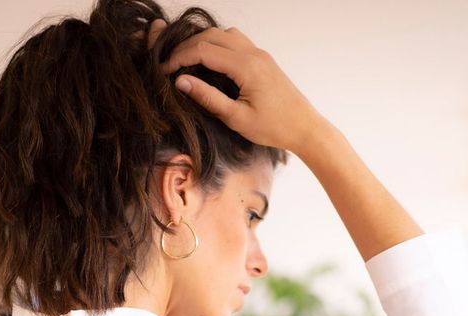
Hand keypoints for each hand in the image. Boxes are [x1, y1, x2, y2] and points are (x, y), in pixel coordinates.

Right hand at [155, 24, 324, 154]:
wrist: (304, 126)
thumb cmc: (273, 127)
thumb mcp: (236, 118)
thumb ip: (208, 98)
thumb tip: (181, 82)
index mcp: (245, 66)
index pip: (203, 50)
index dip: (179, 58)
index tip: (163, 70)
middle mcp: (253, 53)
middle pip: (211, 36)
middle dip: (187, 47)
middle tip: (170, 64)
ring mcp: (259, 54)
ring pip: (224, 35)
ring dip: (202, 42)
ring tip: (186, 61)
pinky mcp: (262, 59)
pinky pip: (235, 42)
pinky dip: (217, 46)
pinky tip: (208, 62)